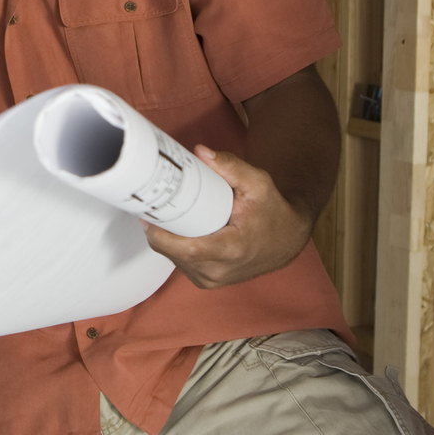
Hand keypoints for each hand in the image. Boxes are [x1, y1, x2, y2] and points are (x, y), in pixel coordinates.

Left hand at [143, 145, 313, 289]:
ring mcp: (213, 280)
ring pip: (176, 260)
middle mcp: (220, 270)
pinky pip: (182, 265)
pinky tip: (174, 231)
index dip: (161, 236)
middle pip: (175, 254)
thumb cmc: (271, 211)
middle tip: (152, 208)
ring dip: (166, 241)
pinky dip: (175, 249)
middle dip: (159, 232)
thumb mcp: (258, 183)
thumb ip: (231, 166)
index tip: (147, 217)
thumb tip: (200, 152)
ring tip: (162, 217)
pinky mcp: (209, 282)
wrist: (286, 239)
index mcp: (232, 249)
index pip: (187, 250)